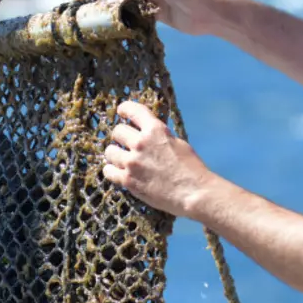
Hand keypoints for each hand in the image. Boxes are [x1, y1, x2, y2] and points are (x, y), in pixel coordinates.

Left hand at [101, 100, 214, 218]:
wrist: (194, 193)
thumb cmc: (191, 169)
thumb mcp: (178, 143)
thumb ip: (160, 136)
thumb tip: (148, 133)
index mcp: (156, 130)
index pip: (133, 110)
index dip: (125, 109)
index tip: (122, 111)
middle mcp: (141, 143)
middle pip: (117, 131)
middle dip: (122, 136)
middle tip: (125, 143)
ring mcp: (132, 162)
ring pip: (110, 151)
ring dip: (115, 154)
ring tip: (121, 159)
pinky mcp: (128, 180)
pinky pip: (108, 171)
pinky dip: (112, 171)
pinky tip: (117, 172)